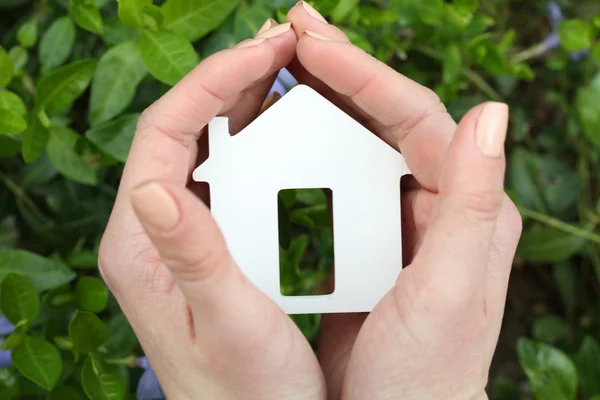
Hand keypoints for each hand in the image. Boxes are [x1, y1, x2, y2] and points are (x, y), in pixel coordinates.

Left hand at [98, 23, 326, 399]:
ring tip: (287, 73)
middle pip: (180, 130)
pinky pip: (223, 175)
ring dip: (241, 104)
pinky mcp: (205, 244)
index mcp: (141, 245)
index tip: (264, 53)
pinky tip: (284, 128)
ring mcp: (177, 235)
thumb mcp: (228, 325)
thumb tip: (151, 187)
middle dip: (229, 79)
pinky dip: (253, 141)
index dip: (212, 83)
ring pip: (202, 147)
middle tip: (283, 48)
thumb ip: (190, 256)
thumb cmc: (246, 394)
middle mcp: (150, 232)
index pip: (164, 135)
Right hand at [286, 3, 521, 399]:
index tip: (312, 42)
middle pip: (386, 118)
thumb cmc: (427, 372)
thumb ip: (474, 200)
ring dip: (323, 101)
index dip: (363, 73)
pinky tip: (281, 132)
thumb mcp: (451, 288)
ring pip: (358, 143)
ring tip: (282, 66)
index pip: (415, 116)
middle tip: (293, 30)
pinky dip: (310, 148)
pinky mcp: (369, 238)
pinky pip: (339, 178)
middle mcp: (439, 201)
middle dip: (340, 70)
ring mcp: (399, 218)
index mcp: (468, 204)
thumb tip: (492, 110)